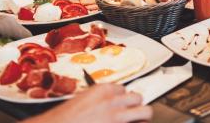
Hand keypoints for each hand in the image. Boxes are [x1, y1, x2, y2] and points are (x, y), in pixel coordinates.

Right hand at [22, 84, 151, 122]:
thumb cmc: (64, 118)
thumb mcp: (82, 101)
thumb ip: (98, 100)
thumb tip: (110, 104)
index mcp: (102, 90)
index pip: (123, 89)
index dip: (122, 99)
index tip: (120, 106)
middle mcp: (113, 101)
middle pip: (138, 98)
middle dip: (136, 106)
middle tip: (133, 114)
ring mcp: (118, 117)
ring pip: (145, 111)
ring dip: (143, 117)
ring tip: (139, 121)